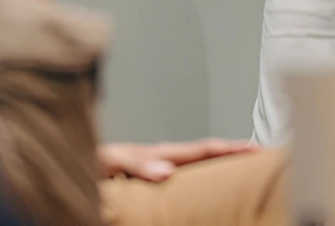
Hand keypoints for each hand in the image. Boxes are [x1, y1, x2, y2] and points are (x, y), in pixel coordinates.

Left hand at [98, 138, 257, 181]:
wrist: (72, 161)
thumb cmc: (88, 162)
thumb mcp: (110, 159)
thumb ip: (137, 163)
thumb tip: (166, 171)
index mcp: (158, 153)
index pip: (203, 150)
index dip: (232, 149)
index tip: (257, 149)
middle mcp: (162, 158)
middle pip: (208, 153)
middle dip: (235, 152)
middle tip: (262, 156)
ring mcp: (159, 166)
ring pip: (199, 163)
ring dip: (221, 163)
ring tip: (244, 169)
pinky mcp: (152, 177)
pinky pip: (186, 173)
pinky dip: (204, 173)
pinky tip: (208, 185)